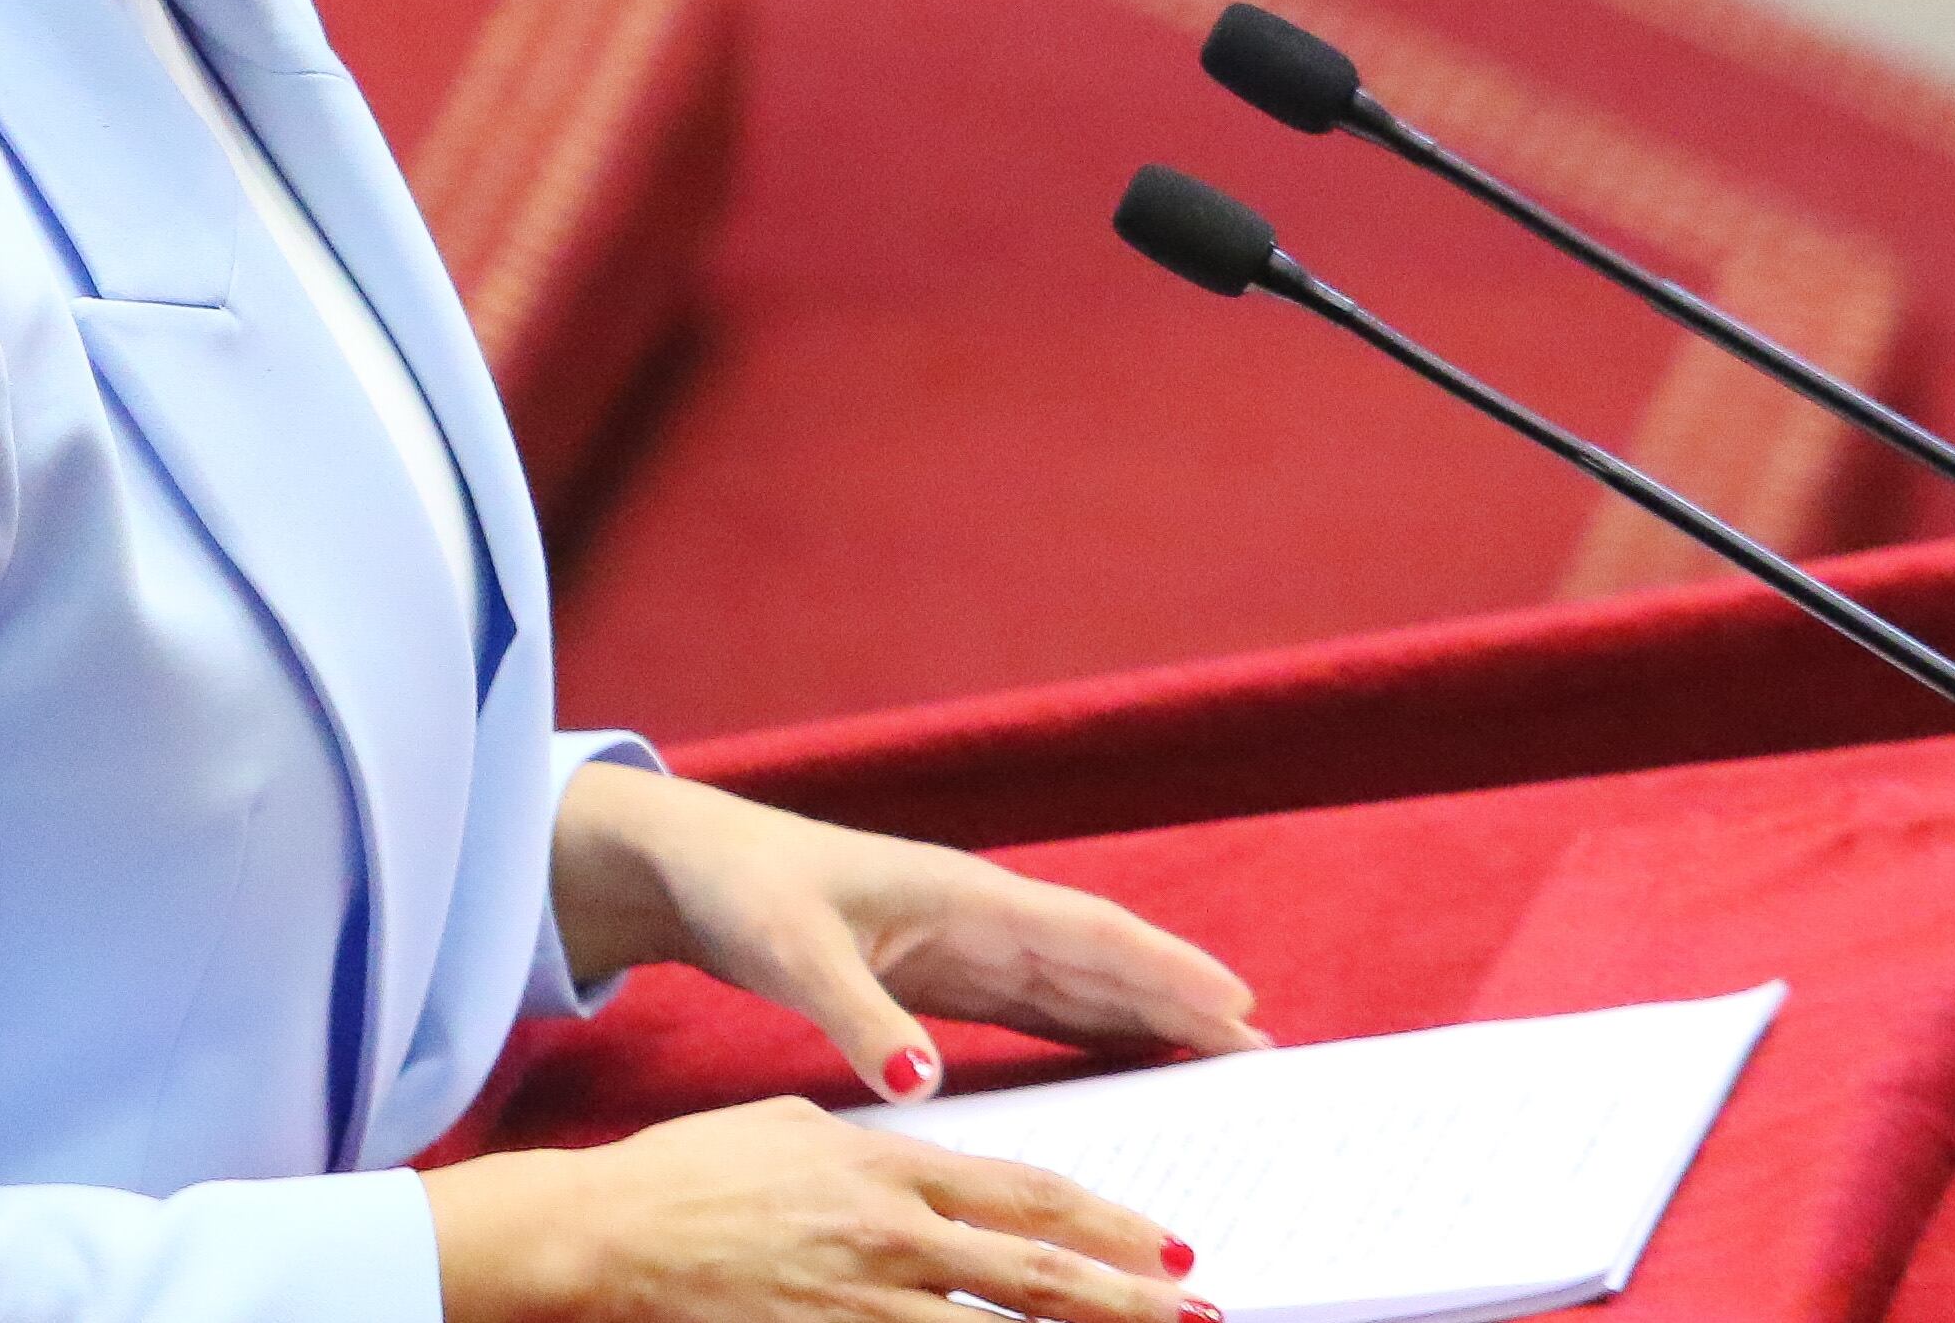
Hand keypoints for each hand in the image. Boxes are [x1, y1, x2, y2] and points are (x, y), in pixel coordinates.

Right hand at [418, 1093, 1212, 1321]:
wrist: (609, 1230)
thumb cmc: (695, 1171)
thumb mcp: (798, 1125)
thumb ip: (874, 1143)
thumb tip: (926, 1152)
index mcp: (890, 1166)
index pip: (1027, 1197)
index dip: (1107, 1224)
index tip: (1170, 1246)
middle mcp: (891, 1236)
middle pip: (1034, 1276)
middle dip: (1127, 1301)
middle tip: (1199, 1314)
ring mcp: (860, 1302)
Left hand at [551, 763, 1268, 1104]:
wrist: (692, 870)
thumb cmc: (745, 894)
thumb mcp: (793, 956)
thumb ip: (860, 1019)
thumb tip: (922, 1085)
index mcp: (963, 898)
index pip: (1089, 935)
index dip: (1166, 970)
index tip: (1238, 1003)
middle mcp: (978, 916)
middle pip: (1103, 962)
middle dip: (1182, 1001)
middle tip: (1261, 1054)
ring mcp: (964, 944)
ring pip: (1077, 985)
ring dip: (1147, 1017)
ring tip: (1220, 1059)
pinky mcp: (939, 974)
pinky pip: (1035, 1006)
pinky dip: (1089, 1029)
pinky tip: (1126, 1058)